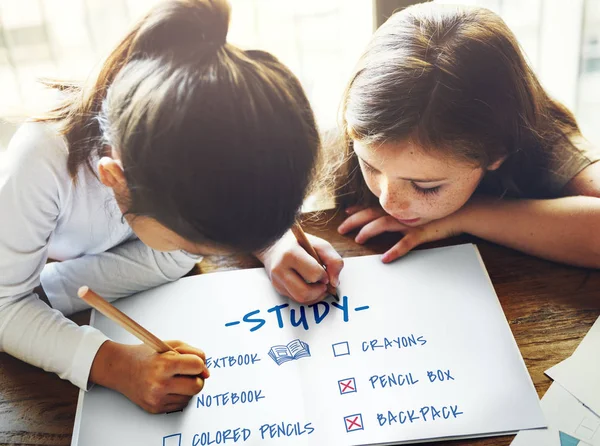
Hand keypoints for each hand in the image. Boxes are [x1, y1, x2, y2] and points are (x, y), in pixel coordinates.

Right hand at [90, 340, 208, 413]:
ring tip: (175, 378)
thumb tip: (206, 372)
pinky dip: (179, 395)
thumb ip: (193, 354)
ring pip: (190, 396)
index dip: (199, 364)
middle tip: (189, 372)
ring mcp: (157, 398)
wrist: (120, 368)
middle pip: (197, 386)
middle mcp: (160, 384)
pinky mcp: (155, 408)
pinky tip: (169, 387)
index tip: (195, 363)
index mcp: (164, 365)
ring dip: (187, 387)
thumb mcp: (170, 345)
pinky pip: (180, 404)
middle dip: (197, 378)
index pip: (197, 366)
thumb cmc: (146, 355)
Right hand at [256, 229, 343, 304]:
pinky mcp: (277, 288)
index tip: (325, 272)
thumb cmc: (301, 244)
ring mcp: (277, 280)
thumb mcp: (320, 245)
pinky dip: (308, 297)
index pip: (313, 274)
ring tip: (319, 286)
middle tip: (324, 283)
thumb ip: (333, 261)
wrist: (276, 244)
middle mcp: (280, 269)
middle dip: (319, 291)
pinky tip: (311, 287)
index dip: (324, 276)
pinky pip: (296, 300)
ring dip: (315, 296)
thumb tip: (334, 283)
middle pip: (304, 292)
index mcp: (291, 254)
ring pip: (300, 299)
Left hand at [338, 205, 463, 262]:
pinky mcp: (421, 233)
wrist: (460, 213)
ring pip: (384, 224)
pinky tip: (385, 258)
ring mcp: (409, 222)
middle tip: (341, 229)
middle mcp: (400, 213)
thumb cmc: (436, 214)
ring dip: (369, 231)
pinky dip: (395, 250)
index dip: (357, 210)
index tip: (345, 214)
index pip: (372, 207)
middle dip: (354, 221)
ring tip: (359, 239)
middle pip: (371, 214)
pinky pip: (405, 243)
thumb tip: (381, 216)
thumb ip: (398, 214)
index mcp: (398, 208)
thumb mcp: (414, 212)